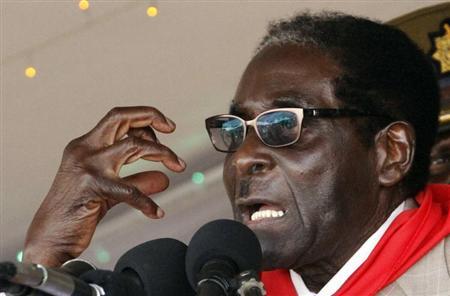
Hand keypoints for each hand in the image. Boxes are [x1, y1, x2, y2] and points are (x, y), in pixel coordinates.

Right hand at [23, 107, 185, 266]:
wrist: (49, 238)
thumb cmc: (76, 213)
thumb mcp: (110, 191)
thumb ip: (136, 180)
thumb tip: (165, 179)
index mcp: (86, 146)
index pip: (117, 119)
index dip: (144, 117)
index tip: (167, 127)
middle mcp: (85, 149)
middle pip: (121, 118)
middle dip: (151, 116)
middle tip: (172, 129)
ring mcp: (88, 166)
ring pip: (133, 145)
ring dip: (163, 153)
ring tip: (179, 166)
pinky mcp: (93, 187)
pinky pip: (131, 190)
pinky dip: (148, 201)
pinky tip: (157, 212)